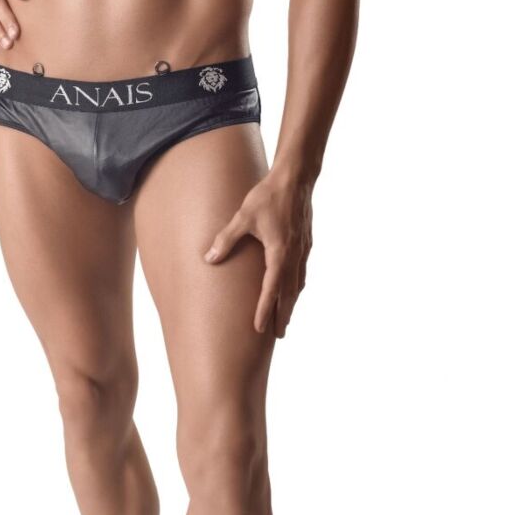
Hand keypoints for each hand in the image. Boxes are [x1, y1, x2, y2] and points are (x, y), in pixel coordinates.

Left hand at [204, 172, 312, 337]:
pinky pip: (302, 272)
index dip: (265, 310)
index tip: (260, 328)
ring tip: (286, 319)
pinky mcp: (306, 243)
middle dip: (283, 315)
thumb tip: (208, 258)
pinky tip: (293, 290)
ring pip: (298, 284)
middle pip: (289, 294)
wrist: (296, 179)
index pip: (271, 289)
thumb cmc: (268, 196)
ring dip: (292, 303)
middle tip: (278, 335)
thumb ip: (226, 239)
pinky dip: (297, 287)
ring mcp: (303, 250)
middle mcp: (294, 255)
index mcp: (279, 252)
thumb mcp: (242, 217)